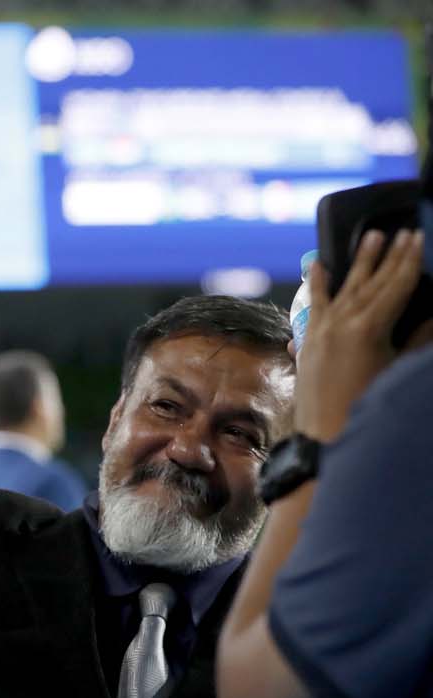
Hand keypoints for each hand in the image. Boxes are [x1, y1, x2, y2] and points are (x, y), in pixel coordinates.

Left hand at [296, 228, 423, 441]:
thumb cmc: (368, 406)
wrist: (326, 437)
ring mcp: (321, 329)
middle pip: (372, 281)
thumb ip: (417, 341)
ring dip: (359, 262)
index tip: (418, 237)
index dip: (410, 260)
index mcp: (368, 327)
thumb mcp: (398, 370)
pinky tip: (316, 264)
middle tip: (402, 232)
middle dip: (389, 256)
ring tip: (371, 237)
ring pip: (345, 288)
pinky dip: (316, 284)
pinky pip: (314, 305)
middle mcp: (341, 322)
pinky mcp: (309, 341)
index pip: (396, 285)